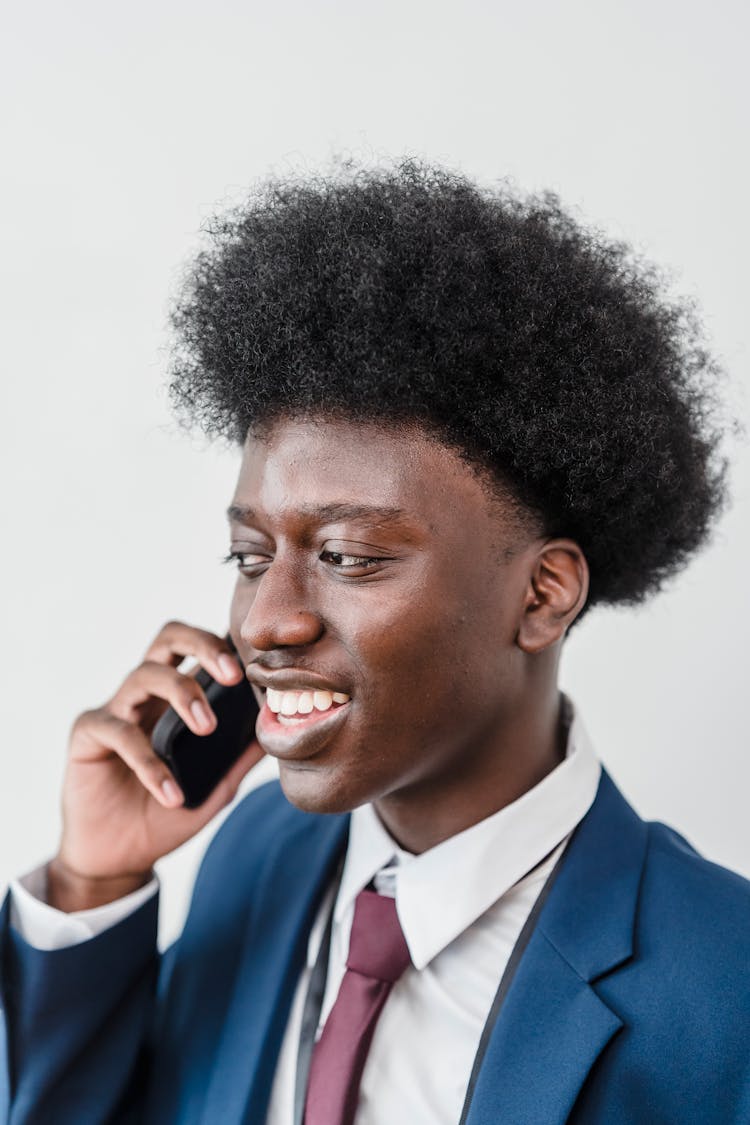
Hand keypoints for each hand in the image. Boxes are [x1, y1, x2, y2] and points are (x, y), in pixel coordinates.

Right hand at [49, 621, 263, 910]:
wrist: (120, 859)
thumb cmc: (165, 815)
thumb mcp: (216, 786)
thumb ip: (242, 756)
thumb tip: (280, 729)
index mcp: (175, 697)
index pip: (198, 648)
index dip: (226, 645)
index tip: (258, 667)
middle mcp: (145, 695)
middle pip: (168, 637)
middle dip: (203, 645)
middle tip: (232, 676)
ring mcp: (115, 710)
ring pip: (145, 674)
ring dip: (182, 694)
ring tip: (207, 728)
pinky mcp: (88, 735)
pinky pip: (119, 732)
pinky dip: (149, 762)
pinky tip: (171, 794)